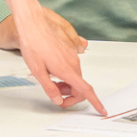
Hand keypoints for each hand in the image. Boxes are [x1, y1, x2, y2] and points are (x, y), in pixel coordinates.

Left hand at [0, 0, 106, 114]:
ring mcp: (73, 56)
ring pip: (76, 77)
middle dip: (70, 95)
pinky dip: (65, 75)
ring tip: (50, 80)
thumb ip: (50, 88)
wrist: (33, 25)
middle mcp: (73, 63)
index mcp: (67, 70)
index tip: (102, 111)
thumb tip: (59, 101)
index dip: (95, 102)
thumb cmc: (33, 45)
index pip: (85, 90)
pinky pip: (73, 68)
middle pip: (79, 87)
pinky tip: (52, 70)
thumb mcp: (37, 71)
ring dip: (66, 84)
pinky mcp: (70, 51)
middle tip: (55, 94)